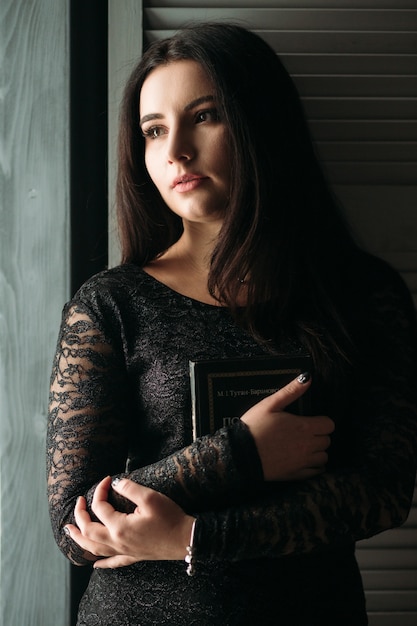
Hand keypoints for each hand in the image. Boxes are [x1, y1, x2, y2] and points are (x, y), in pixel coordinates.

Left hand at [64, 476, 194, 568]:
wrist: (186, 539)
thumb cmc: (170, 518)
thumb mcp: (150, 498)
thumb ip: (129, 488)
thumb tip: (114, 482)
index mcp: (119, 527)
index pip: (100, 507)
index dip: (100, 490)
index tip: (106, 479)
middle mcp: (117, 542)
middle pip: (88, 531)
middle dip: (79, 516)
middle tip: (78, 502)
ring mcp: (124, 552)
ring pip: (93, 549)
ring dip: (79, 539)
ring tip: (69, 531)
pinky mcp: (133, 557)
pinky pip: (111, 562)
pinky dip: (99, 562)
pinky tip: (94, 563)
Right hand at [241, 374, 333, 480]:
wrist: (241, 454)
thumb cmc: (254, 427)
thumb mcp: (270, 404)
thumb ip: (291, 391)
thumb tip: (307, 377)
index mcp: (304, 427)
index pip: (329, 424)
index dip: (321, 421)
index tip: (311, 421)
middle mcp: (307, 446)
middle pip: (327, 440)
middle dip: (318, 435)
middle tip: (304, 432)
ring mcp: (303, 462)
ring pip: (324, 456)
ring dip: (317, 450)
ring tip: (303, 445)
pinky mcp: (296, 475)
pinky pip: (316, 471)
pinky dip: (314, 465)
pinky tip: (302, 459)